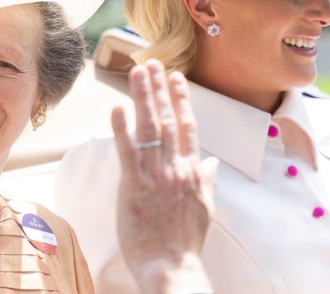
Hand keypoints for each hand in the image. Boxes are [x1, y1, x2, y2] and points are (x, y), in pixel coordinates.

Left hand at [112, 59, 218, 293]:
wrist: (172, 266)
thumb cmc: (186, 241)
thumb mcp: (205, 208)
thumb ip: (207, 180)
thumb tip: (212, 162)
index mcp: (193, 170)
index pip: (188, 126)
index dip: (181, 100)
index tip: (176, 79)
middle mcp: (176, 167)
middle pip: (167, 119)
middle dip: (158, 89)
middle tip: (152, 63)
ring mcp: (155, 175)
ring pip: (149, 128)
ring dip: (143, 97)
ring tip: (137, 72)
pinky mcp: (134, 186)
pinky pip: (127, 152)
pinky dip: (122, 129)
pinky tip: (117, 107)